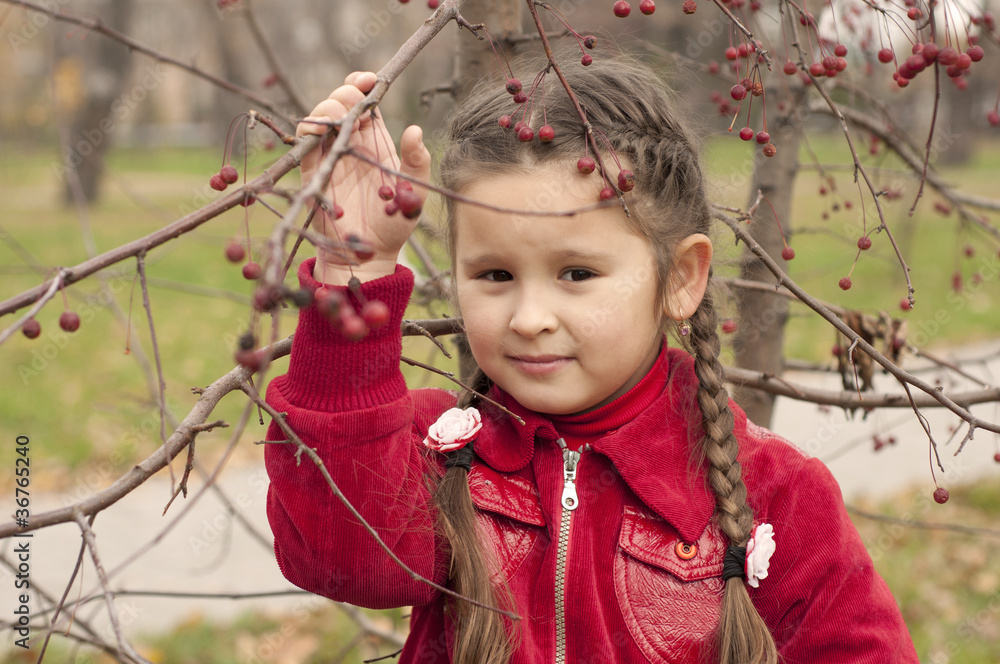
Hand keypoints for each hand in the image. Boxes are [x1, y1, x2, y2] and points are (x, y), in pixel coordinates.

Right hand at [297, 71, 430, 284]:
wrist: (368, 257)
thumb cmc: (393, 225)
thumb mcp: (413, 193)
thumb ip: (417, 161)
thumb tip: (415, 129)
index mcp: (375, 144)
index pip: (365, 104)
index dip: (363, 86)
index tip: (370, 80)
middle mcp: (351, 146)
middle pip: (340, 103)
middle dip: (345, 92)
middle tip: (355, 98)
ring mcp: (330, 157)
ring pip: (321, 117)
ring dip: (328, 107)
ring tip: (342, 116)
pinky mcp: (313, 172)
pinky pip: (305, 142)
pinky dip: (310, 129)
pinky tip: (323, 129)